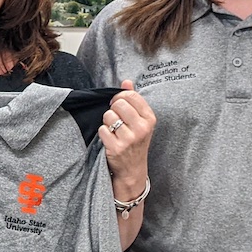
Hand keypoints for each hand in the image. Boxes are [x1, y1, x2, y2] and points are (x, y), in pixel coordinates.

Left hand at [99, 81, 154, 199]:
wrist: (133, 169)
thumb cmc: (136, 141)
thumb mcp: (140, 121)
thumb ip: (133, 100)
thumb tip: (126, 82)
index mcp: (149, 118)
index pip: (131, 95)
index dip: (120, 97)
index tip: (118, 105)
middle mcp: (142, 128)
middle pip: (118, 104)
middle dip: (113, 109)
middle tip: (115, 119)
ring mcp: (129, 138)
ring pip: (108, 116)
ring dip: (107, 122)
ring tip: (114, 130)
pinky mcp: (116, 148)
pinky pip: (102, 129)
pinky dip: (103, 133)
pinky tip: (110, 139)